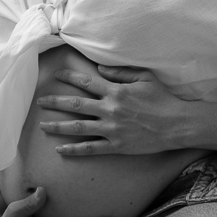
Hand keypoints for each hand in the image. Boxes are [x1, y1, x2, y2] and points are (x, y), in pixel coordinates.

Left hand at [37, 63, 188, 155]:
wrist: (177, 124)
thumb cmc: (163, 99)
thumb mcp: (144, 77)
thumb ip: (121, 72)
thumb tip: (100, 68)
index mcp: (116, 91)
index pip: (87, 81)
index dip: (70, 77)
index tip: (57, 75)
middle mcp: (110, 109)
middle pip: (76, 105)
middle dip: (55, 102)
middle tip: (40, 102)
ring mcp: (112, 129)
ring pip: (78, 128)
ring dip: (58, 126)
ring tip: (43, 125)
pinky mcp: (116, 146)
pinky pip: (90, 149)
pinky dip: (74, 149)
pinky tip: (61, 149)